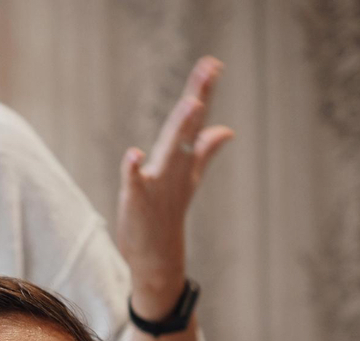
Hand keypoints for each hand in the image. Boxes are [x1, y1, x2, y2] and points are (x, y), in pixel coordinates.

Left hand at [117, 56, 234, 315]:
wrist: (156, 257)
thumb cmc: (166, 215)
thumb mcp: (188, 180)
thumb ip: (205, 153)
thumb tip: (226, 129)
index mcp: (184, 162)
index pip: (196, 122)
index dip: (204, 93)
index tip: (213, 63)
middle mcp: (174, 170)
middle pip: (186, 130)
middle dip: (198, 100)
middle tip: (209, 70)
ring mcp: (156, 186)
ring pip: (170, 153)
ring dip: (180, 130)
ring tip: (191, 105)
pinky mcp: (136, 202)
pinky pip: (135, 184)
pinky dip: (134, 171)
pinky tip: (133, 154)